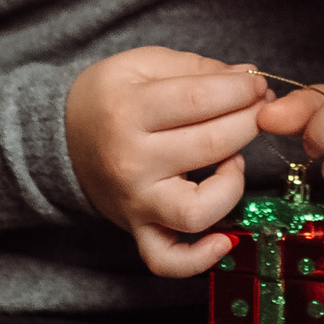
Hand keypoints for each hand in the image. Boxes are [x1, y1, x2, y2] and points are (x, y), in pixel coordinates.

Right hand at [65, 46, 266, 276]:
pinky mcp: (138, 230)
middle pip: (211, 145)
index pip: (201, 99)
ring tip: (234, 159)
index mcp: (128, 110)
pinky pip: (168, 260)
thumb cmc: (110, 97)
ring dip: (234, 182)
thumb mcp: (144, 64)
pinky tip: (224, 238)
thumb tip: (247, 77)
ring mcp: (135, 202)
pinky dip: (200, 258)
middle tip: (260, 108)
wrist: (62, 138)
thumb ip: (198, 68)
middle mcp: (131, 161)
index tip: (257, 83)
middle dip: (250, 121)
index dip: (241, 89)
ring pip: (198, 210)